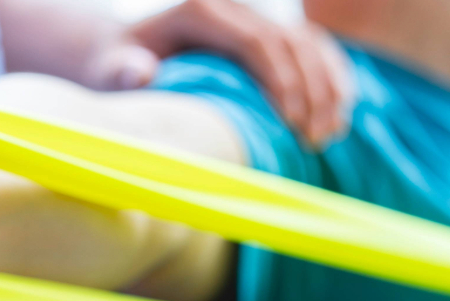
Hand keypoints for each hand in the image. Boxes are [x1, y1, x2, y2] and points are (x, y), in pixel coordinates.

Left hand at [89, 0, 354, 145]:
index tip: (291, 124)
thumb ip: (124, 73)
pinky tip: (340, 115)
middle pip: (289, 43)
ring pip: (307, 45)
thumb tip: (142, 74)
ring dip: (326, 88)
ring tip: (329, 135)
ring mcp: (252, 17)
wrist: (122, 53)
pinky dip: (330, 80)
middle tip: (314, 140)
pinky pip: (311, 50)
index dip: (282, 81)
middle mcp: (231, 7)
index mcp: (201, 10)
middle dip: (310, 92)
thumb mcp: (109, 71)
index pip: (257, 41)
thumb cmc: (115, 69)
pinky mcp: (264, 34)